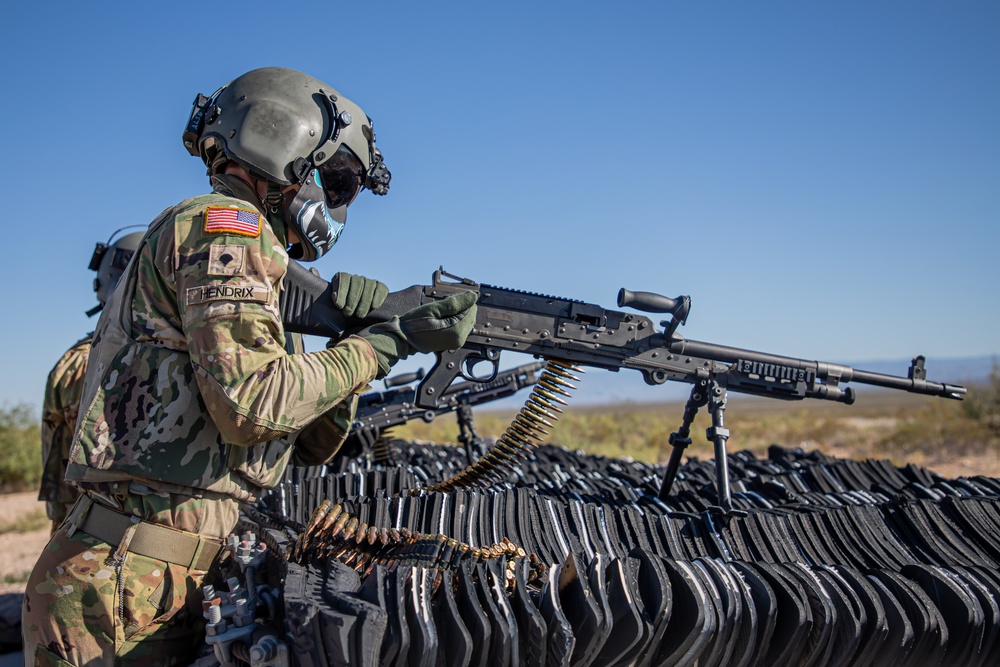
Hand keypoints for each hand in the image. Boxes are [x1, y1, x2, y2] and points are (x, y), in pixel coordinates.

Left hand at [332, 272, 388, 317]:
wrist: (357, 317)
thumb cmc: (343, 312)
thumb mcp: (336, 307)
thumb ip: (335, 300)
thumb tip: (336, 297)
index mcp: (343, 278)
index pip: (344, 278)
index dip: (341, 292)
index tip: (339, 306)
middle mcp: (356, 277)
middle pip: (357, 283)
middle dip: (352, 299)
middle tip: (348, 313)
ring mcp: (369, 281)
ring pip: (369, 286)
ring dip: (364, 302)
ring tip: (359, 315)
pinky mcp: (380, 287)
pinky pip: (380, 288)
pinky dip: (378, 297)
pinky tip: (374, 306)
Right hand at [357, 290, 477, 377]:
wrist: (404, 338)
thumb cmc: (416, 323)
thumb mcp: (435, 308)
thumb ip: (456, 302)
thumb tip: (474, 296)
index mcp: (457, 331)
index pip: (471, 309)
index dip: (459, 301)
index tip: (445, 301)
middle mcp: (459, 340)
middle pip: (469, 315)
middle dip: (459, 308)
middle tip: (441, 307)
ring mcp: (455, 343)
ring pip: (465, 321)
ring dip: (455, 314)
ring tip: (439, 313)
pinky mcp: (451, 343)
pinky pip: (459, 327)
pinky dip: (452, 320)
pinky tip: (440, 319)